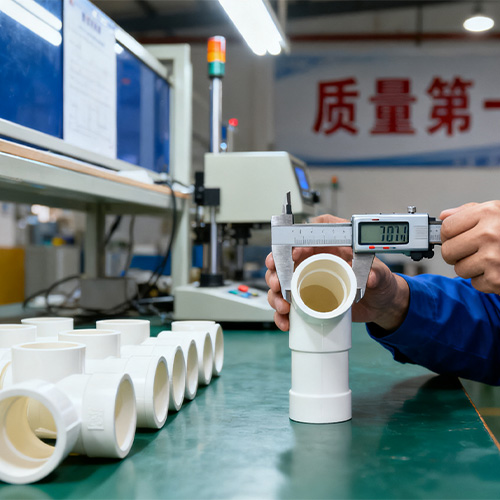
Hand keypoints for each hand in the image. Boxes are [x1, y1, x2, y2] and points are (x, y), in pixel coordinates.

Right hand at [266, 214, 409, 331]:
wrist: (381, 304)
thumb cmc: (379, 282)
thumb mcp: (381, 274)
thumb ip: (377, 272)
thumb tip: (371, 277)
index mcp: (329, 247)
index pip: (305, 238)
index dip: (293, 244)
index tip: (292, 256)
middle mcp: (315, 261)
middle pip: (284, 260)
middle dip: (275, 271)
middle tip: (277, 283)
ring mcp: (308, 281)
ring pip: (281, 283)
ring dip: (275, 294)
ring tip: (283, 306)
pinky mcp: (307, 299)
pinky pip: (288, 304)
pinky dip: (282, 313)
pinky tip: (286, 321)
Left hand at [440, 201, 499, 293]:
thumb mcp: (498, 213)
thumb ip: (470, 212)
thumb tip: (445, 216)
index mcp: (488, 213)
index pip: (446, 228)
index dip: (448, 236)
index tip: (453, 238)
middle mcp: (490, 234)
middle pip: (448, 251)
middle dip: (456, 254)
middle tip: (470, 252)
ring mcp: (494, 258)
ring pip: (459, 269)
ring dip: (471, 268)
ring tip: (488, 260)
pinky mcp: (497, 279)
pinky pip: (474, 283)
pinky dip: (484, 280)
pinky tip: (497, 270)